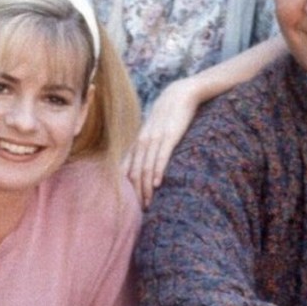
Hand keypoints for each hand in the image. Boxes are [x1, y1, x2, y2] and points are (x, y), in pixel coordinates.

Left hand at [124, 81, 199, 209]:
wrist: (180, 94)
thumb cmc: (167, 115)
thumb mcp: (154, 131)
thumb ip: (148, 147)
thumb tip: (146, 166)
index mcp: (138, 142)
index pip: (127, 168)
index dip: (126, 187)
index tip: (128, 204)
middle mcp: (143, 141)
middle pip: (135, 172)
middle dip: (136, 192)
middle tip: (139, 211)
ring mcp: (156, 138)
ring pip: (146, 167)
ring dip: (146, 187)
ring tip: (147, 203)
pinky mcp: (170, 136)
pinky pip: (162, 156)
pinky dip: (158, 171)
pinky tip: (158, 184)